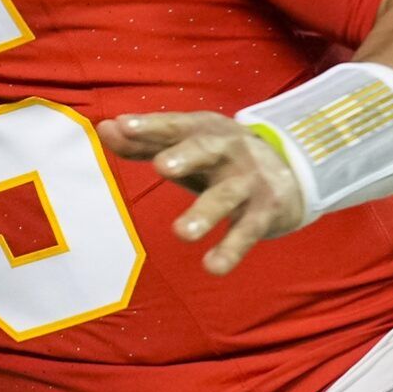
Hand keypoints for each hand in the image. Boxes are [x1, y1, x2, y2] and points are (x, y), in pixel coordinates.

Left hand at [97, 112, 307, 274]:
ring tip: (181, 233)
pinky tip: (212, 266)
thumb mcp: (184, 146)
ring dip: (205, 213)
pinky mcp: (264, 213)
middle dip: (186, 156)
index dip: (149, 125)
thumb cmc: (217, 158)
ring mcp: (247, 181)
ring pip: (226, 195)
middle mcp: (228, 150)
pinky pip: (246, 232)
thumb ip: (143, 141)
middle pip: (206, 149)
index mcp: (204, 129)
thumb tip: (103, 129)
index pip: (174, 124)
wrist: (289, 173)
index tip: (123, 127)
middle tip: (161, 167)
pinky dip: (231, 250)